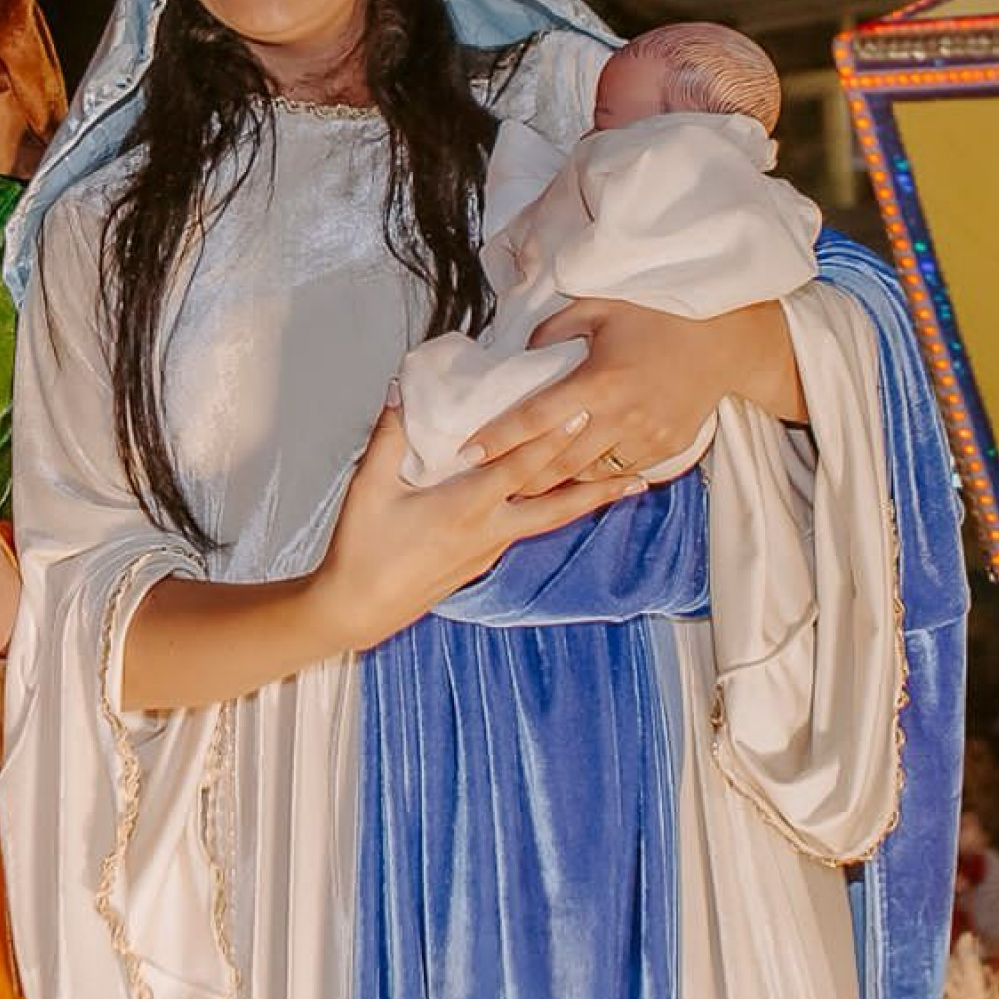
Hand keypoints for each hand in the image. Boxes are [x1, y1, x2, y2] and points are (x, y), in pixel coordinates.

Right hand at [308, 395, 646, 652]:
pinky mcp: (480, 563)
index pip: (521, 468)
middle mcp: (488, 531)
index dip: (553, 440)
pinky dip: (550, 513)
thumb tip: (401, 389)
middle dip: (598, 489)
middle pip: (557, 507)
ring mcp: (488, 551)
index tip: (586, 414)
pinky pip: (525, 531)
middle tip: (641, 474)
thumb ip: (391, 435)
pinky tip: (554, 504)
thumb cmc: (362, 548)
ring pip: (546, 522)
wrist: (357, 609)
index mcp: (466, 508)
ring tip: (618, 490)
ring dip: (582, 503)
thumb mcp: (369, 485)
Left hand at [461, 297, 806, 482]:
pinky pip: (620, 473)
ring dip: (554, 482)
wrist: (726, 339)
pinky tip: (572, 477)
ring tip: (520, 486)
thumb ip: (556, 329)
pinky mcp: (666, 449)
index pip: (536, 418)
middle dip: (517, 476)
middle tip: (482, 482)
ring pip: (588, 475)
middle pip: (556, 461)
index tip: (467, 452)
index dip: (499, 439)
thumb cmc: (658, 315)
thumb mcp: (600, 308)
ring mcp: (647, 438)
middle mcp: (621, 417)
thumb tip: (524, 350)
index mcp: (599, 382)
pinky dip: (594, 477)